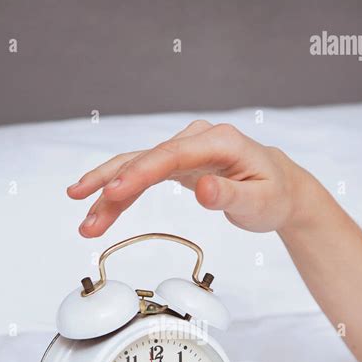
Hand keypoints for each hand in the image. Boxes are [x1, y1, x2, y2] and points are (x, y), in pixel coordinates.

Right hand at [67, 119, 316, 237]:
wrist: (280, 188)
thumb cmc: (273, 194)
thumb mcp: (259, 201)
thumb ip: (230, 195)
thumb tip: (203, 189)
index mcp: (219, 142)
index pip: (170, 156)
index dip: (139, 174)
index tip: (114, 193)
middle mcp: (196, 139)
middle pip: (144, 159)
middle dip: (110, 184)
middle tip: (81, 205)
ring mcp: (183, 150)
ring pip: (136, 168)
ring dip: (107, 194)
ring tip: (85, 222)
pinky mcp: (175, 164)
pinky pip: (141, 177)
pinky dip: (120, 195)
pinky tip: (99, 210)